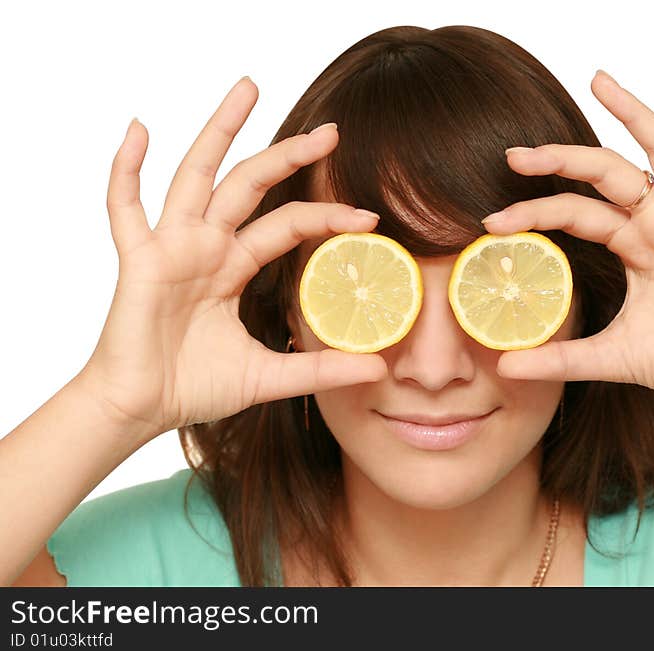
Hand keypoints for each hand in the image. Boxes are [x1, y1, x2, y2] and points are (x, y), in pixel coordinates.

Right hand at [78, 77, 386, 440]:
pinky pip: (126, 208)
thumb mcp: (270, 375)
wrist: (141, 410)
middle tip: (331, 131)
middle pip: (250, 184)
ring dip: (220, 131)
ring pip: (197, 176)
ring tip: (249, 89)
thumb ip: (320, 368)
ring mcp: (172, 248)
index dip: (325, 216)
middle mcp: (206, 247)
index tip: (369, 216)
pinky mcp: (140, 261)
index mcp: (233, 266)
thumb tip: (378, 369)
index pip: (287, 225)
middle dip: (288, 154)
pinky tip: (140, 129)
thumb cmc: (194, 387)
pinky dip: (128, 169)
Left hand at [485, 70, 653, 395]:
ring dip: (632, 115)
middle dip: (560, 160)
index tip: (491, 222)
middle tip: (514, 155)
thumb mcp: (610, 355)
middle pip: (605, 174)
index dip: (535, 213)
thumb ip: (560, 359)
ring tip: (599, 82)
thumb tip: (504, 368)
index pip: (575, 213)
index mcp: (630, 243)